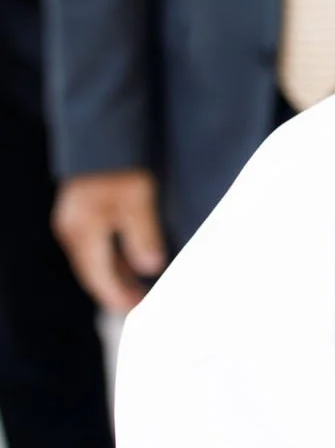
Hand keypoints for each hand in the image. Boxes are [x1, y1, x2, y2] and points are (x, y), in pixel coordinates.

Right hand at [52, 169, 164, 311]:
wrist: (102, 137)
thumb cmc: (121, 167)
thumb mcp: (138, 202)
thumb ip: (143, 237)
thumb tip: (150, 269)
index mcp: (83, 231)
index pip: (98, 277)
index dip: (116, 297)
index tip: (135, 310)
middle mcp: (72, 230)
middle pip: (92, 272)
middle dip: (114, 291)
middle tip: (139, 305)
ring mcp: (73, 222)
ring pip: (92, 260)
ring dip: (113, 277)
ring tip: (138, 290)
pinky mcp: (80, 215)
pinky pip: (93, 247)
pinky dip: (111, 260)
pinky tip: (128, 265)